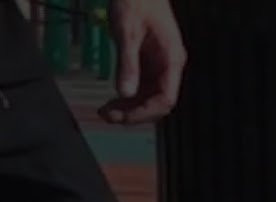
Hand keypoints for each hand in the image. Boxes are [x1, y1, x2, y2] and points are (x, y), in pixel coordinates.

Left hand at [98, 0, 186, 124]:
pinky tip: (110, 102)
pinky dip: (126, 100)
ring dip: (128, 110)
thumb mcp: (127, 34)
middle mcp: (169, 66)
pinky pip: (141, 90)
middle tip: (106, 115)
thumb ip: (128, 64)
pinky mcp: (148, 65)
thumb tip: (126, 93)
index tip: (120, 117)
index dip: (144, 113)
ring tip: (104, 111)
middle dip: (133, 114)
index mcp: (172, 59)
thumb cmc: (135, 3)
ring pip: (148, 100)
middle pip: (157, 104)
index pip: (165, 99)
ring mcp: (159, 67)